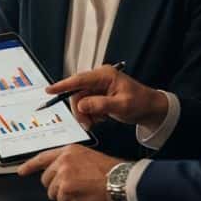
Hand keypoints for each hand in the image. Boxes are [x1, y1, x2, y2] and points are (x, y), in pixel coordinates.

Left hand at [16, 145, 121, 200]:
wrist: (122, 180)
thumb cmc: (110, 172)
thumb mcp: (87, 158)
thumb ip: (69, 162)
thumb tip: (57, 173)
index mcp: (69, 151)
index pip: (43, 157)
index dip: (30, 165)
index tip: (21, 171)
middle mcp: (63, 160)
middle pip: (46, 180)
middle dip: (55, 188)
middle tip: (72, 190)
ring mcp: (63, 174)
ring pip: (52, 193)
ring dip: (63, 197)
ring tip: (81, 193)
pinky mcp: (65, 188)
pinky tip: (82, 198)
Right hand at [49, 65, 167, 128]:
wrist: (150, 109)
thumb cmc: (141, 103)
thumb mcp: (121, 106)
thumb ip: (100, 105)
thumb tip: (82, 105)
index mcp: (105, 75)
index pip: (79, 79)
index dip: (63, 85)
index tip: (50, 90)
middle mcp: (100, 79)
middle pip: (78, 94)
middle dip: (80, 110)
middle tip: (87, 124)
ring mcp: (99, 87)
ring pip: (81, 102)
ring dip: (85, 114)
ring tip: (97, 123)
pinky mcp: (99, 95)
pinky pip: (87, 105)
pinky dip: (91, 115)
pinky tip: (101, 119)